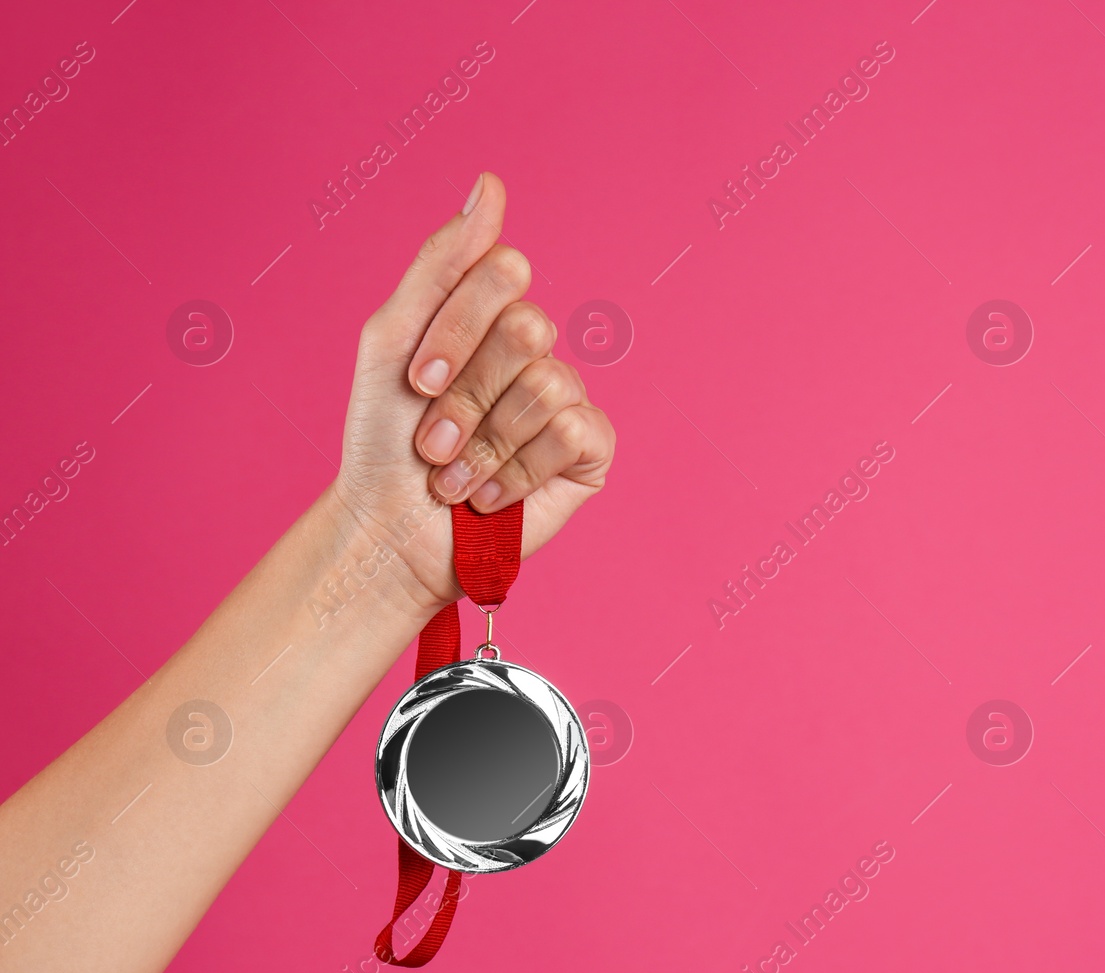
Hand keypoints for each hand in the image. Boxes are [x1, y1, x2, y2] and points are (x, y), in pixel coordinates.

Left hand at [331, 173, 614, 614]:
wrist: (392, 530)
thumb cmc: (386, 439)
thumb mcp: (394, 339)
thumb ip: (442, 262)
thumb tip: (490, 184)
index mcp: (493, 313)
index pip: (505, 272)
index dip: (456, 330)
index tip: (417, 381)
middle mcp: (537, 350)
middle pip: (527, 330)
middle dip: (465, 396)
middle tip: (433, 440)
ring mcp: (568, 397)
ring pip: (546, 386)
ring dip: (483, 444)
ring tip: (455, 478)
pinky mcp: (591, 450)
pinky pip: (571, 432)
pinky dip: (518, 469)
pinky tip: (494, 493)